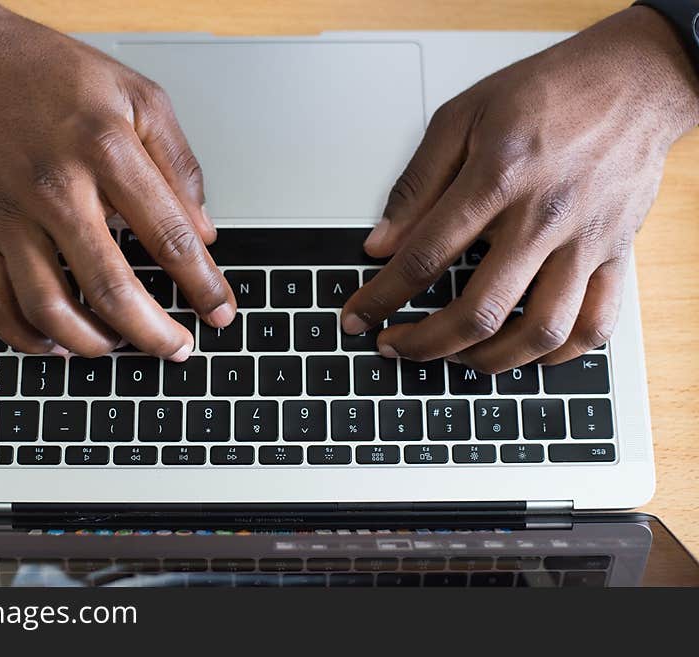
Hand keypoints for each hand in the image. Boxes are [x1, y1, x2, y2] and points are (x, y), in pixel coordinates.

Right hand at [0, 0, 234, 358]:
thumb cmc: (57, 78)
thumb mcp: (140, 98)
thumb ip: (179, 165)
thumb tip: (204, 232)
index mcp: (107, 152)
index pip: (170, 238)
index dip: (202, 285)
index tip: (220, 311)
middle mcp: (57, 189)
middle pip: (111, 288)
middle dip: (154, 333)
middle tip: (178, 347)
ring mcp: (11, 216)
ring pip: (49, 307)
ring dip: (94, 344)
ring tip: (121, 347)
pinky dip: (25, 337)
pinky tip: (58, 343)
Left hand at [342, 7, 698, 372]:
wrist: (632, 80)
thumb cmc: (546, 94)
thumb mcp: (462, 118)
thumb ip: (416, 185)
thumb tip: (380, 244)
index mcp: (498, 178)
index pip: (425, 257)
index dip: (381, 297)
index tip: (357, 317)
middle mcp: (544, 218)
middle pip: (479, 310)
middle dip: (424, 343)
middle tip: (396, 346)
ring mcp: (585, 242)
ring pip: (539, 332)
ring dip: (488, 361)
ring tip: (455, 357)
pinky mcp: (617, 256)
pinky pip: (595, 327)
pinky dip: (557, 356)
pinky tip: (523, 353)